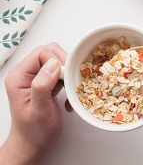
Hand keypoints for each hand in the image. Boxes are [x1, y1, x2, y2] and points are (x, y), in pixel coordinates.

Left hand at [1, 43, 70, 164]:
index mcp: (19, 77)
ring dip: (68, 74)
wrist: (34, 145)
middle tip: (68, 82)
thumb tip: (52, 66)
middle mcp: (26, 74)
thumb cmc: (33, 132)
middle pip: (50, 52)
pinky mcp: (47, 81)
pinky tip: (67, 95)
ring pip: (58, 60)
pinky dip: (69, 81)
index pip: (41, 53)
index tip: (63, 77)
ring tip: (69, 89)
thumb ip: (42, 86)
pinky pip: (62, 71)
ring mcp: (37, 77)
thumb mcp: (38, 111)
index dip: (56, 61)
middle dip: (64, 65)